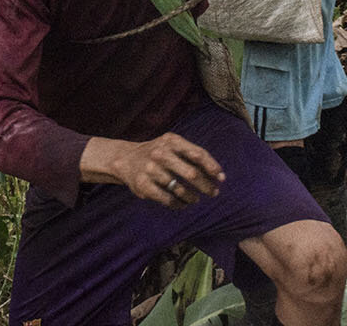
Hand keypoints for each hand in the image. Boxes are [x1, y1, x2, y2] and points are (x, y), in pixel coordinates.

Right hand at [82, 133, 225, 208]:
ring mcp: (151, 170)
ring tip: (195, 199)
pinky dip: (179, 204)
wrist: (125, 159)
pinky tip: (182, 204)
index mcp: (171, 141)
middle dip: (206, 186)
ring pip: (180, 189)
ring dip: (192, 197)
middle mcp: (160, 153)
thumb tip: (218, 174)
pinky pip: (168, 199)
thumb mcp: (171, 144)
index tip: (221, 178)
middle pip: (191, 174)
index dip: (212, 167)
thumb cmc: (157, 152)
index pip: (197, 154)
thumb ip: (192, 154)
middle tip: (213, 193)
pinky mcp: (143, 185)